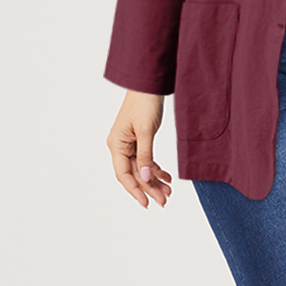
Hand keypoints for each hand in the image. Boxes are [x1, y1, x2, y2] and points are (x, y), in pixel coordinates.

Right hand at [106, 90, 172, 208]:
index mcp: (116, 144)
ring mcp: (129, 143)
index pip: (124, 174)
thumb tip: (146, 177)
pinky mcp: (139, 139)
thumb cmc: (145, 102)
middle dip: (149, 187)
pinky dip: (156, 168)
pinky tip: (167, 177)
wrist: (149, 83)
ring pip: (141, 168)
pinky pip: (146, 159)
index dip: (135, 190)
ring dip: (154, 180)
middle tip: (164, 200)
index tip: (147, 203)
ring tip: (168, 191)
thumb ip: (146, 155)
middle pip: (134, 173)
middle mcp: (120, 146)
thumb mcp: (146, 130)